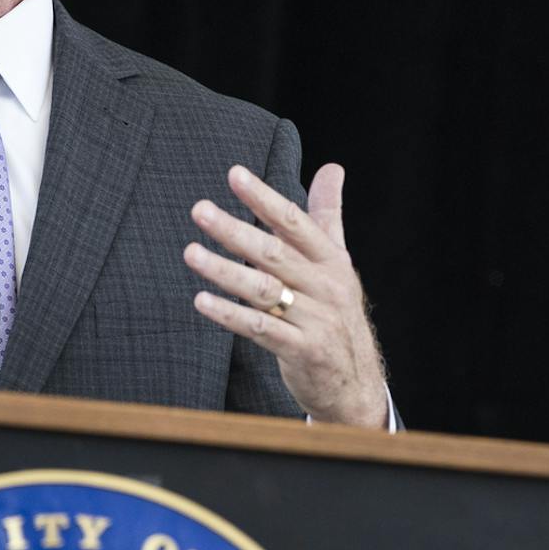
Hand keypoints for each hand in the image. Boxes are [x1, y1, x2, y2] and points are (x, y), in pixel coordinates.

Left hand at [184, 163, 388, 427]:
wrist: (357, 381)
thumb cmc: (338, 314)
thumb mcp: (338, 262)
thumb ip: (328, 214)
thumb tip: (331, 168)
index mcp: (332, 260)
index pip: (295, 222)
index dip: (265, 198)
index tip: (235, 175)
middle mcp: (326, 286)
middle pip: (275, 253)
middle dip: (235, 230)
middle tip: (200, 210)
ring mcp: (316, 320)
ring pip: (263, 290)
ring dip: (224, 270)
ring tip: (191, 253)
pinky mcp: (303, 351)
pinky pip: (261, 329)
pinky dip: (230, 314)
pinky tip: (202, 301)